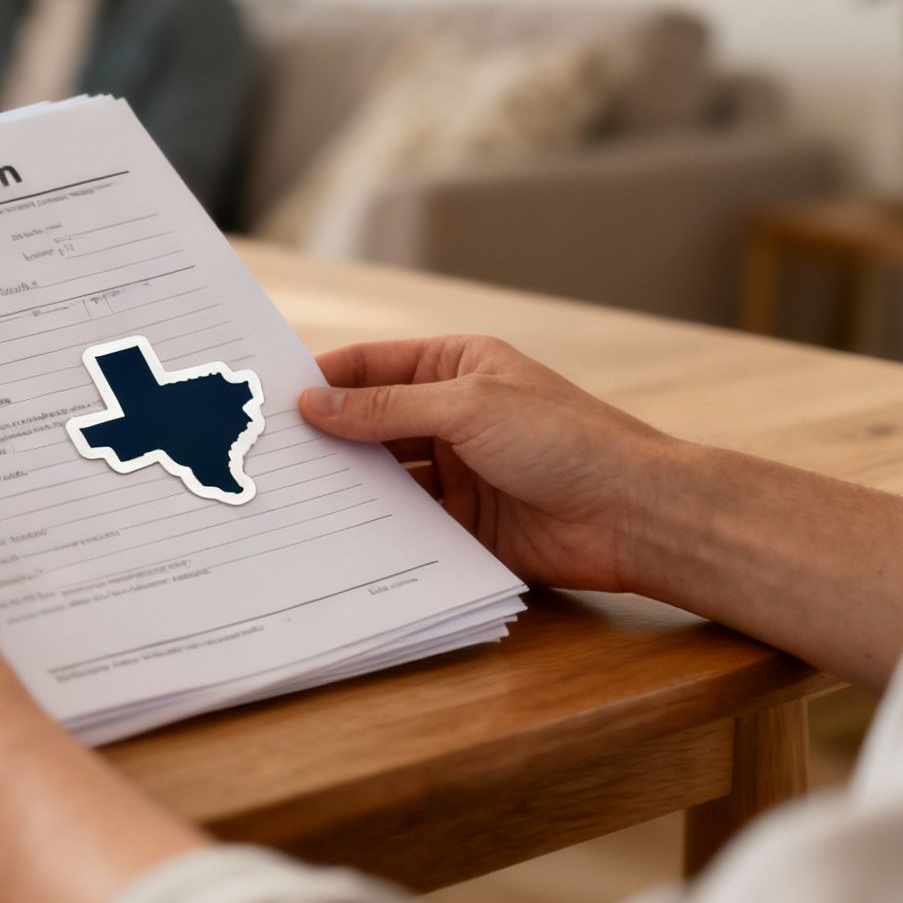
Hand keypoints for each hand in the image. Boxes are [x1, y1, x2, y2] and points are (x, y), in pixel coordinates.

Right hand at [300, 335, 675, 592]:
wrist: (633, 514)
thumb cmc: (565, 440)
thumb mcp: (467, 408)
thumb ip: (385, 407)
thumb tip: (313, 404)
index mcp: (455, 368)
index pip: (371, 365)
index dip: (322, 380)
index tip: (269, 399)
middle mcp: (451, 417)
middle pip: (370, 423)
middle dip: (327, 438)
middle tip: (271, 455)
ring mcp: (457, 472)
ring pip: (384, 476)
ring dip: (349, 486)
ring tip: (293, 497)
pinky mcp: (463, 524)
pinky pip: (407, 523)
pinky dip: (377, 528)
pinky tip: (338, 536)